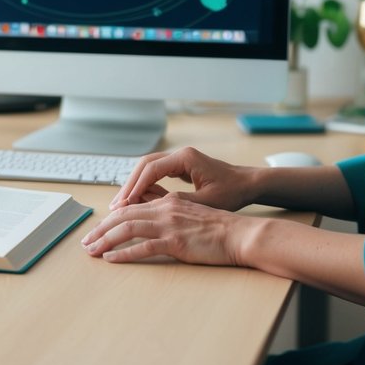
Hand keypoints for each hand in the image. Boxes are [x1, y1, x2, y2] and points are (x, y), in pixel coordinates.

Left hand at [81, 194, 256, 265]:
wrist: (240, 234)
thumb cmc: (219, 229)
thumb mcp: (190, 215)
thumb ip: (170, 214)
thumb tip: (149, 222)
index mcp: (168, 202)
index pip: (130, 207)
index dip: (110, 219)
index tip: (97, 231)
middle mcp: (165, 210)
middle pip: (123, 216)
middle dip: (100, 229)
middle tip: (85, 242)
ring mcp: (169, 225)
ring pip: (127, 229)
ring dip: (105, 240)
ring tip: (91, 251)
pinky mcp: (176, 242)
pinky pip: (143, 247)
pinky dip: (123, 253)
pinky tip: (111, 259)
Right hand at [110, 146, 254, 211]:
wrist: (247, 184)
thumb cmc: (232, 192)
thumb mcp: (207, 202)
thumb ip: (180, 203)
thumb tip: (153, 208)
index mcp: (186, 158)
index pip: (152, 169)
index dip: (136, 187)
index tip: (125, 203)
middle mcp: (180, 155)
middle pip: (144, 165)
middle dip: (129, 185)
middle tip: (116, 204)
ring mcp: (179, 159)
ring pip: (148, 168)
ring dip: (134, 185)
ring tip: (120, 204)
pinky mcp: (180, 167)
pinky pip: (156, 174)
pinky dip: (144, 186)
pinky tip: (136, 201)